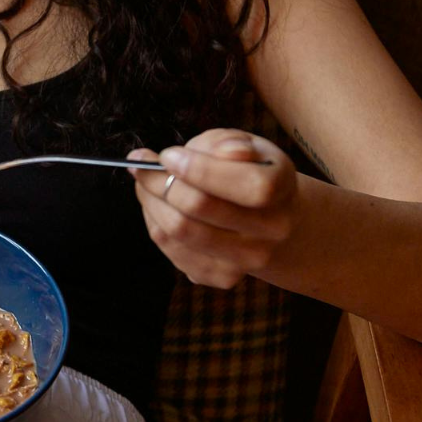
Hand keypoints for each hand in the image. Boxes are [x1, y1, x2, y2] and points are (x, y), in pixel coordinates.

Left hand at [127, 128, 298, 289]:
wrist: (271, 220)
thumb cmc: (250, 173)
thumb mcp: (247, 146)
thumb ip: (230, 144)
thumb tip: (225, 152)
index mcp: (280, 188)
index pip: (242, 183)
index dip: (197, 168)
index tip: (167, 155)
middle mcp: (270, 229)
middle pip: (198, 207)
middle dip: (159, 181)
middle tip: (141, 165)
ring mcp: (247, 259)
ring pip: (178, 231)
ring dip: (150, 203)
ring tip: (144, 184)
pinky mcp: (223, 277)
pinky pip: (172, 250)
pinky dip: (155, 224)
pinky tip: (158, 208)